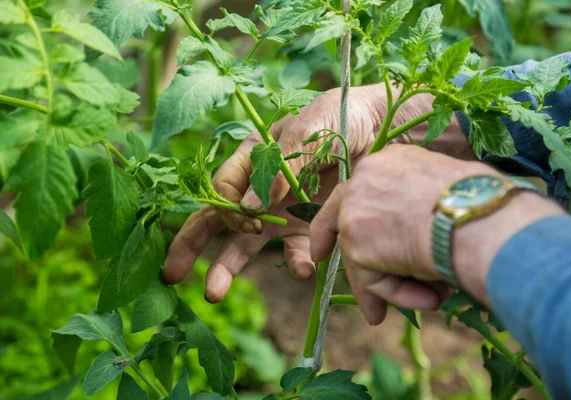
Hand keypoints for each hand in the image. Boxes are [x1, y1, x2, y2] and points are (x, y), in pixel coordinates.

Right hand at [163, 83, 472, 301]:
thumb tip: (247, 206)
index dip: (226, 209)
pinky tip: (304, 269)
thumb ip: (281, 167)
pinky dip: (296, 262)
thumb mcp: (311, 132)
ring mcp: (285, 210)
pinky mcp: (310, 227)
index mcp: (254, 156)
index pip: (224, 188)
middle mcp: (263, 186)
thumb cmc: (343, 117)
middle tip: (171, 273)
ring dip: (229, 266)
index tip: (244, 221)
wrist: (388, 128)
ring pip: (248, 242)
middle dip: (193, 243)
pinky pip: (295, 250)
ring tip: (214, 291)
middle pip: (220, 217)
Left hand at [310, 145, 562, 324]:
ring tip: (429, 300)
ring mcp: (355, 209)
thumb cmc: (481, 204)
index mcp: (389, 161)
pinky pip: (372, 279)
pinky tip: (431, 298)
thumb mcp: (447, 192)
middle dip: (334, 243)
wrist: (478, 219)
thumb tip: (424, 235)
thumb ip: (422, 206)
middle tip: (325, 261)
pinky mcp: (354, 241)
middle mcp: (364, 178)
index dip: (352, 210)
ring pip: (362, 255)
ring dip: (393, 284)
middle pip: (342, 216)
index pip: (362, 188)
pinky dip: (398, 294)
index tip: (344, 230)